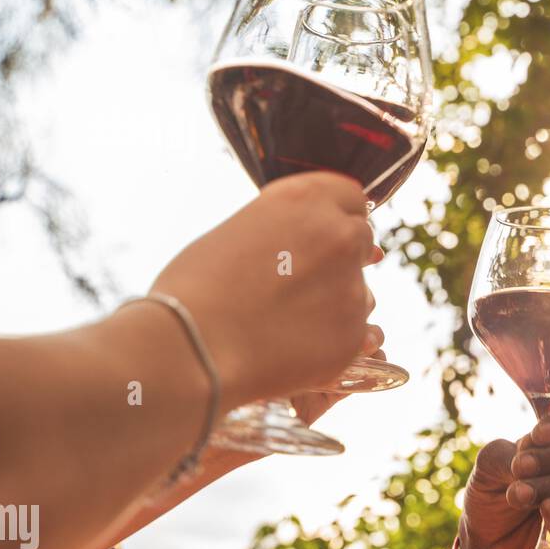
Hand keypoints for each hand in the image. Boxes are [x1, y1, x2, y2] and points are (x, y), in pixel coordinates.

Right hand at [151, 172, 382, 407]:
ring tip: (288, 320)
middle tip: (300, 283)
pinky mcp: (354, 333)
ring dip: (338, 301)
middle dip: (339, 259)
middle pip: (360, 240)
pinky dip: (334, 339)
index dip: (335, 218)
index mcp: (307, 198)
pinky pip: (359, 332)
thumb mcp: (241, 231)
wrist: (187, 351)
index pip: (351, 197)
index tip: (319, 238)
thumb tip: (326, 238)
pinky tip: (296, 346)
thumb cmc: (196, 290)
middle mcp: (339, 234)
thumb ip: (288, 227)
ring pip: (361, 290)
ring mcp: (352, 285)